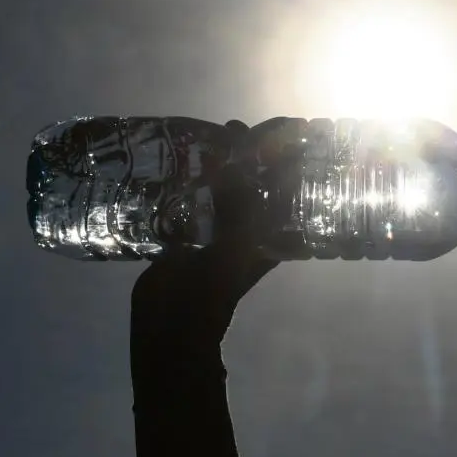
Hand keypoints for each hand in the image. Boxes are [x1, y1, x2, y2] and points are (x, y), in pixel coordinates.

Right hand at [131, 120, 278, 349]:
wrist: (169, 329)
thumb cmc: (210, 295)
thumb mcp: (232, 251)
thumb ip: (239, 212)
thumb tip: (241, 167)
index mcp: (265, 238)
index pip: (283, 195)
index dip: (286, 166)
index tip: (283, 134)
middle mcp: (242, 232)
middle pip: (251, 187)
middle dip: (246, 159)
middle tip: (234, 128)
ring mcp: (211, 233)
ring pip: (219, 193)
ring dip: (215, 168)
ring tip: (206, 137)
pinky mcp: (182, 236)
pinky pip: (188, 203)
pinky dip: (185, 184)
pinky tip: (173, 163)